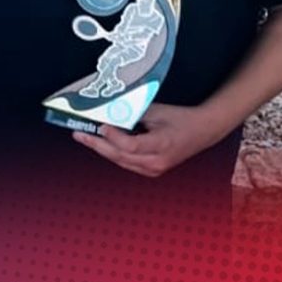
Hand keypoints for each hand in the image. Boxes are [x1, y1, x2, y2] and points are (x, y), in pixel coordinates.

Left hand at [71, 103, 218, 177]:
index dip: (113, 136)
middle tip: (79, 134)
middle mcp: (157, 162)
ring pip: (122, 161)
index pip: (130, 146)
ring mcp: (155, 169)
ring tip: (85, 137)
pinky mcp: (152, 170)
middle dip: (97, 145)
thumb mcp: (158, 112)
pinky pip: (128, 163)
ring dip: (102, 149)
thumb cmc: (181, 119)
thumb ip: (134, 114)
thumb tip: (111, 112)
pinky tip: (102, 143)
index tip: (101, 124)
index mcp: (161, 145)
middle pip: (121, 156)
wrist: (203, 132)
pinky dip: (114, 153)